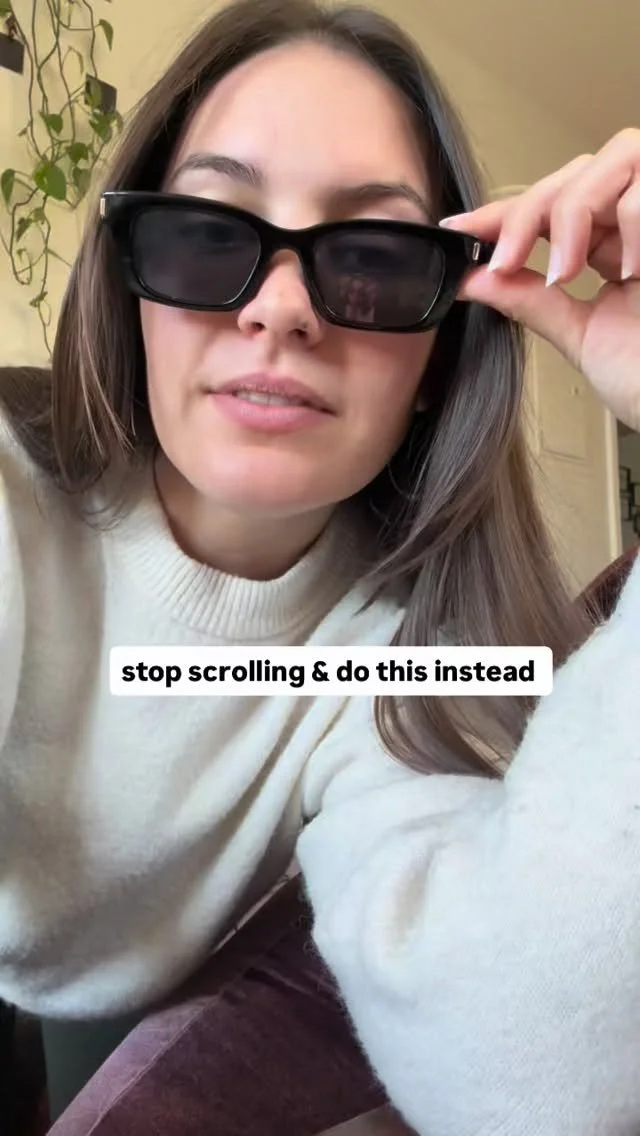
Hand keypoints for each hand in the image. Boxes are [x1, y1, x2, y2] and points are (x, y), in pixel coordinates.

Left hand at [440, 128, 639, 431]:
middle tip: (504, 258)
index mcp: (613, 245)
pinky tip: (631, 270)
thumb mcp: (583, 337)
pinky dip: (633, 221)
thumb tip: (471, 280)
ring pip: (615, 157)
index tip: (455, 231)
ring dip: (576, 208)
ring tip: (568, 270)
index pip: (551, 209)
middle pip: (576, 172)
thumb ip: (532, 303)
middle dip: (529, 211)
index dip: (502, 214)